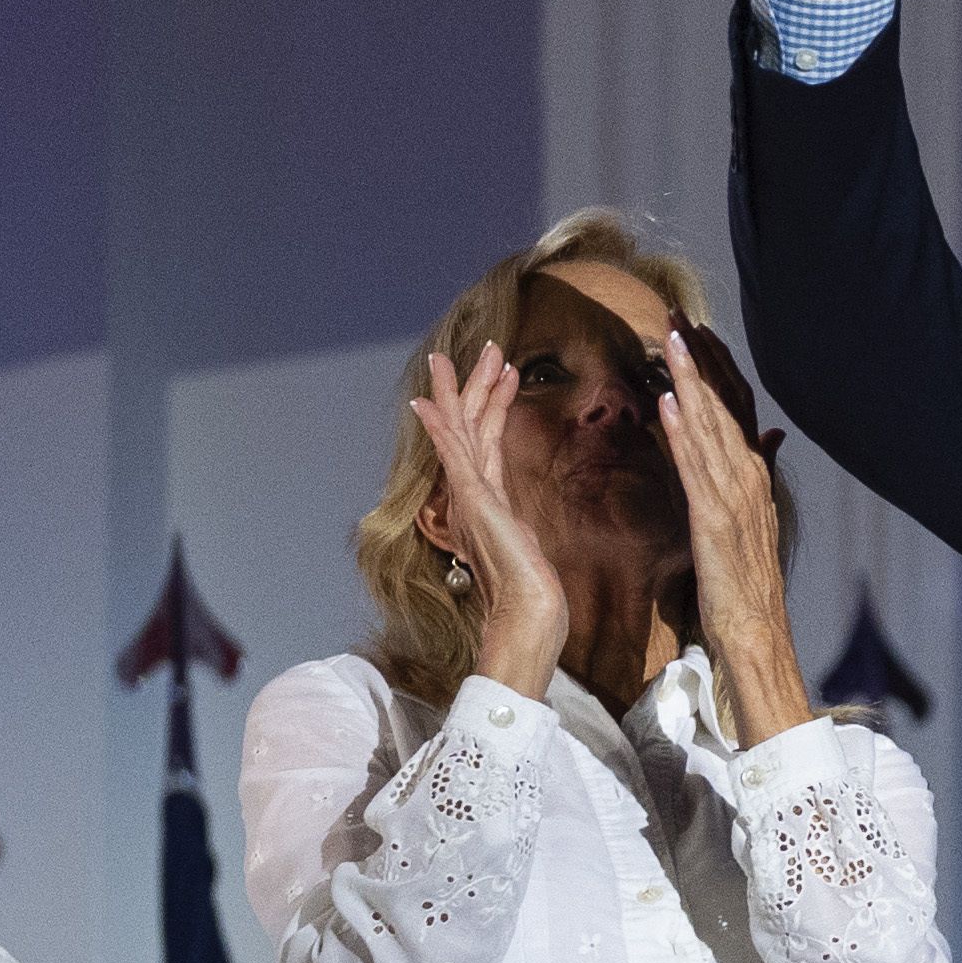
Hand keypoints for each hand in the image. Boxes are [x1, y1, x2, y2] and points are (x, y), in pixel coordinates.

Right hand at [407, 346, 571, 700]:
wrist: (528, 615)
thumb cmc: (532, 593)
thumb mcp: (525, 552)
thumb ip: (514, 534)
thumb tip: (517, 534)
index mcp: (487, 501)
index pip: (487, 442)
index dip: (495, 406)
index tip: (507, 375)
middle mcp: (472, 495)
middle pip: (472, 427)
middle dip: (478, 386)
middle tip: (488, 347)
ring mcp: (469, 497)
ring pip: (463, 432)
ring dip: (465, 392)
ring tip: (467, 356)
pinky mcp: (472, 503)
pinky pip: (453, 456)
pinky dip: (441, 429)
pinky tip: (429, 404)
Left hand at [655, 330, 809, 742]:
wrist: (758, 644)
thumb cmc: (743, 597)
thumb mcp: (744, 535)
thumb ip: (743, 490)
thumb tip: (754, 450)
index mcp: (751, 486)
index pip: (736, 416)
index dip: (718, 374)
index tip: (696, 336)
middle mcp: (749, 486)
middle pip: (727, 412)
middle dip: (705, 365)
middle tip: (681, 319)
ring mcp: (737, 504)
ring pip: (713, 431)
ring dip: (693, 384)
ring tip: (673, 341)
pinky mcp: (717, 526)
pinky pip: (697, 471)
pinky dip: (685, 433)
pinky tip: (670, 401)